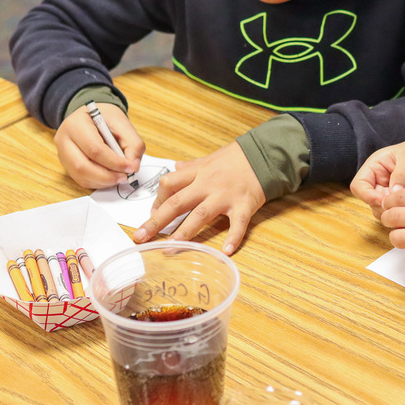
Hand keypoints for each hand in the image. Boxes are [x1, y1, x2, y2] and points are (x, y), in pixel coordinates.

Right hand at [55, 103, 143, 187]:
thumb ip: (133, 144)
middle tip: (125, 176)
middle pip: (82, 166)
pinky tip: (110, 177)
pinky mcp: (66, 164)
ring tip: (120, 177)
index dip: (114, 162)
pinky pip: (81, 179)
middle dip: (107, 176)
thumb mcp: (123, 123)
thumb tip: (133, 167)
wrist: (91, 115)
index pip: (94, 149)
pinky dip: (98, 182)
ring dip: (103, 181)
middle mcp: (64, 140)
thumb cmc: (106, 118)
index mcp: (76, 124)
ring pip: (80, 176)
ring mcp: (62, 153)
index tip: (130, 167)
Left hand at [134, 141, 264, 254]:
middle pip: (177, 203)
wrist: (264, 154)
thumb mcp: (210, 158)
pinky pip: (238, 223)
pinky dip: (233, 237)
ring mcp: (226, 196)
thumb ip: (192, 166)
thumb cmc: (236, 158)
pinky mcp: (245, 205)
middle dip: (156, 221)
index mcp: (198, 173)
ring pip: (200, 215)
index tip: (151, 214)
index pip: (169, 184)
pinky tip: (226, 251)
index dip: (157, 200)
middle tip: (140, 237)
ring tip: (170, 249)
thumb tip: (175, 167)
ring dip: (184, 234)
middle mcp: (208, 185)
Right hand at [350, 138, 404, 218]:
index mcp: (373, 167)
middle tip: (400, 204)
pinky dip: (401, 214)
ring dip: (391, 211)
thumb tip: (393, 194)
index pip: (358, 185)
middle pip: (368, 201)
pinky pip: (393, 212)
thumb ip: (401, 175)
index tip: (384, 199)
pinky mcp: (397, 201)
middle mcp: (376, 181)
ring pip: (379, 210)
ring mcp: (386, 192)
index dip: (368, 195)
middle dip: (382, 205)